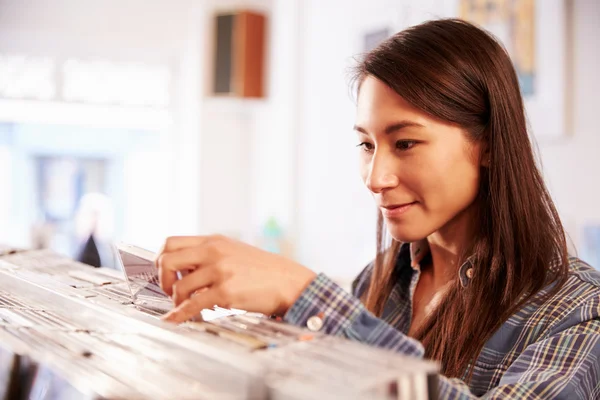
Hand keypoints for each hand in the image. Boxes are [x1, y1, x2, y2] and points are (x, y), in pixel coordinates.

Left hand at [155, 235, 316, 322]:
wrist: (289, 281)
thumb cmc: (264, 270)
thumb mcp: (234, 251)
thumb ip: (209, 255)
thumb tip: (183, 270)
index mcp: (214, 241)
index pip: (171, 243)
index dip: (160, 260)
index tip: (164, 273)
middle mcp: (214, 252)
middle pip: (167, 260)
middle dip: (163, 280)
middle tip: (170, 291)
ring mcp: (219, 271)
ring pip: (178, 287)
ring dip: (177, 301)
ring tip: (187, 306)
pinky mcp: (225, 292)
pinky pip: (192, 306)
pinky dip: (179, 315)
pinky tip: (175, 320)